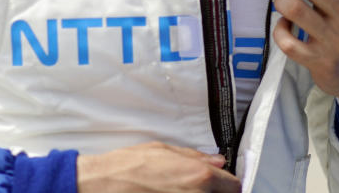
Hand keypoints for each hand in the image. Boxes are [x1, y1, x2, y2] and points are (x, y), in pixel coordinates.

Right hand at [76, 142, 240, 192]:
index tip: (220, 183)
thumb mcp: (164, 150)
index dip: (227, 184)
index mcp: (199, 177)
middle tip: (198, 187)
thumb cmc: (130, 165)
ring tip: (181, 191)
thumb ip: (195, 157)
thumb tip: (217, 161)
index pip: (234, 186)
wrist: (105, 185)